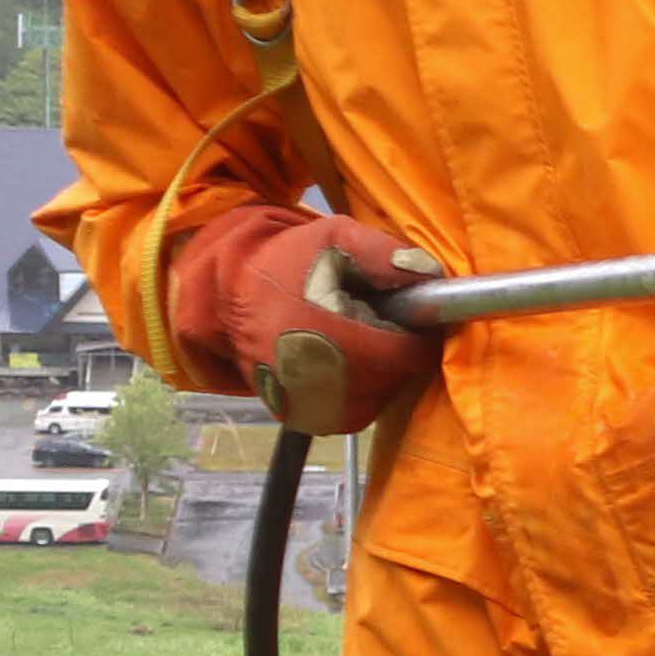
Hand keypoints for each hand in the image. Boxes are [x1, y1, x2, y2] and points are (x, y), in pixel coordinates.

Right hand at [169, 204, 444, 435]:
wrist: (226, 293)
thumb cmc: (285, 261)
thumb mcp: (333, 238)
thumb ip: (383, 253)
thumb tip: (429, 273)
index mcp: (324, 337)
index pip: (403, 354)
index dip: (415, 334)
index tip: (406, 315)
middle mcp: (313, 382)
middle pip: (393, 379)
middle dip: (395, 351)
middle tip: (375, 321)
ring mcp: (304, 405)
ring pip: (376, 398)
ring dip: (380, 372)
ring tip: (354, 338)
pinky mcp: (298, 417)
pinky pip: (351, 412)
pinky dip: (358, 390)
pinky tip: (340, 360)